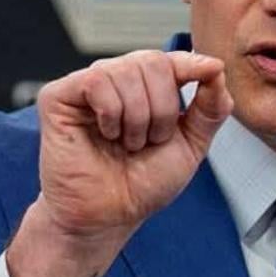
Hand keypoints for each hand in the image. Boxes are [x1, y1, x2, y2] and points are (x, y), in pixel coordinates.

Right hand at [6, 50, 232, 276]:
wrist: (109, 217)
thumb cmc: (142, 185)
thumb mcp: (190, 146)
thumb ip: (210, 109)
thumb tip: (217, 68)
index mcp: (146, 88)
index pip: (172, 59)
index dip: (192, 63)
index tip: (212, 69)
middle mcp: (116, 81)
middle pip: (153, 61)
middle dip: (162, 109)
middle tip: (150, 141)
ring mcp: (86, 86)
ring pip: (126, 71)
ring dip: (137, 118)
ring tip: (127, 144)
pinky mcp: (58, 96)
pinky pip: (97, 81)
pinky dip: (111, 113)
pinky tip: (105, 134)